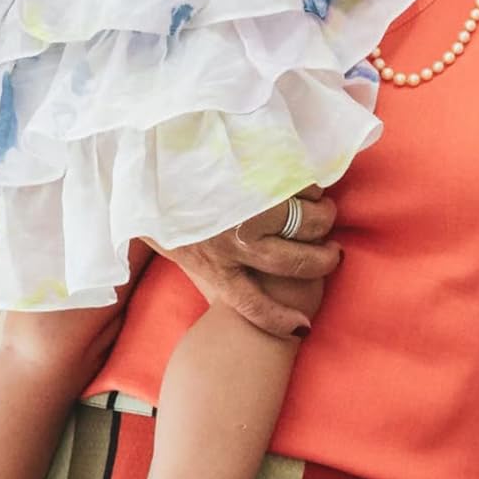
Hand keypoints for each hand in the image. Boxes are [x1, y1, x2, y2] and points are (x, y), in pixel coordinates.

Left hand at [148, 187, 340, 338]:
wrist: (147, 151)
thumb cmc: (151, 196)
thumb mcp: (168, 240)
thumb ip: (195, 258)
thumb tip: (208, 272)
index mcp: (213, 265)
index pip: (253, 306)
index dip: (280, 321)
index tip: (301, 327)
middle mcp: (240, 243)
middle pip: (300, 262)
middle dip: (324, 260)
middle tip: (331, 252)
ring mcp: (257, 209)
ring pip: (311, 223)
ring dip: (323, 217)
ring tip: (320, 210)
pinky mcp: (266, 178)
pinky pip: (305, 187)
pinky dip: (311, 187)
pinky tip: (303, 182)